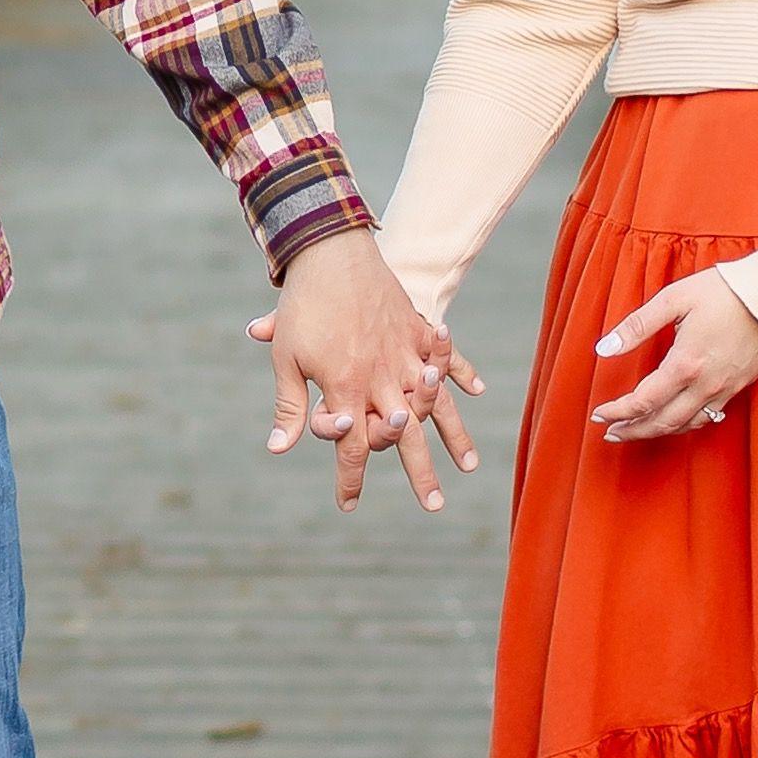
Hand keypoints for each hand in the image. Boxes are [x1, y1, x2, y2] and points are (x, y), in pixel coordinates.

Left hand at [250, 229, 485, 512]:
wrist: (332, 250)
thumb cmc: (303, 306)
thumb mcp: (287, 358)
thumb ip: (291, 407)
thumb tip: (278, 450)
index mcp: (348, 388)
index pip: (352, 447)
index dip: (350, 479)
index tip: (348, 506)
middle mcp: (383, 378)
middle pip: (404, 437)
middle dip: (420, 476)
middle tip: (434, 507)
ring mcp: (405, 354)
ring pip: (435, 404)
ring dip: (453, 437)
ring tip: (469, 467)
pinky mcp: (417, 329)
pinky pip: (445, 356)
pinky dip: (462, 372)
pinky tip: (479, 390)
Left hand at [589, 266, 757, 442]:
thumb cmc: (724, 291)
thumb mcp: (673, 299)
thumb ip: (636, 326)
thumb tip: (604, 348)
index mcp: (684, 364)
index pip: (642, 401)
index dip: (617, 412)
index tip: (598, 415)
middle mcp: (704, 385)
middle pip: (662, 422)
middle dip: (633, 430)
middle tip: (610, 434)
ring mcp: (724, 389)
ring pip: (686, 424)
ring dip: (657, 431)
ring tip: (636, 430)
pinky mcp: (738, 387)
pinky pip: (707, 417)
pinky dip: (685, 424)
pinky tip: (675, 420)